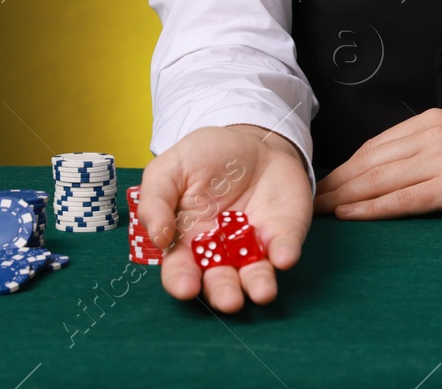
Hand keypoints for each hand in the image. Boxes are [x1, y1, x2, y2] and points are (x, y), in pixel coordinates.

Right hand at [139, 124, 313, 311]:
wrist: (251, 140)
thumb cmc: (204, 158)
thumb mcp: (169, 170)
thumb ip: (156, 200)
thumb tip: (157, 237)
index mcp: (186, 242)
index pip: (180, 271)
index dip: (181, 282)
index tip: (186, 288)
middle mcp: (220, 252)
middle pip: (220, 282)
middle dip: (225, 294)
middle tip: (230, 301)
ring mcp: (253, 245)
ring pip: (255, 274)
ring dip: (259, 285)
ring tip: (262, 292)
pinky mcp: (283, 232)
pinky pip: (284, 247)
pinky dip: (285, 254)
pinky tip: (284, 257)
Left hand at [313, 109, 441, 219]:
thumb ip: (424, 149)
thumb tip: (383, 171)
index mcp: (432, 122)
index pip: (374, 146)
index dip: (342, 167)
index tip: (319, 183)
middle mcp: (434, 135)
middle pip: (370, 162)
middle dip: (333, 183)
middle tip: (304, 201)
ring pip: (380, 179)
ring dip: (342, 197)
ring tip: (316, 212)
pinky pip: (404, 199)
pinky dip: (373, 208)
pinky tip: (351, 215)